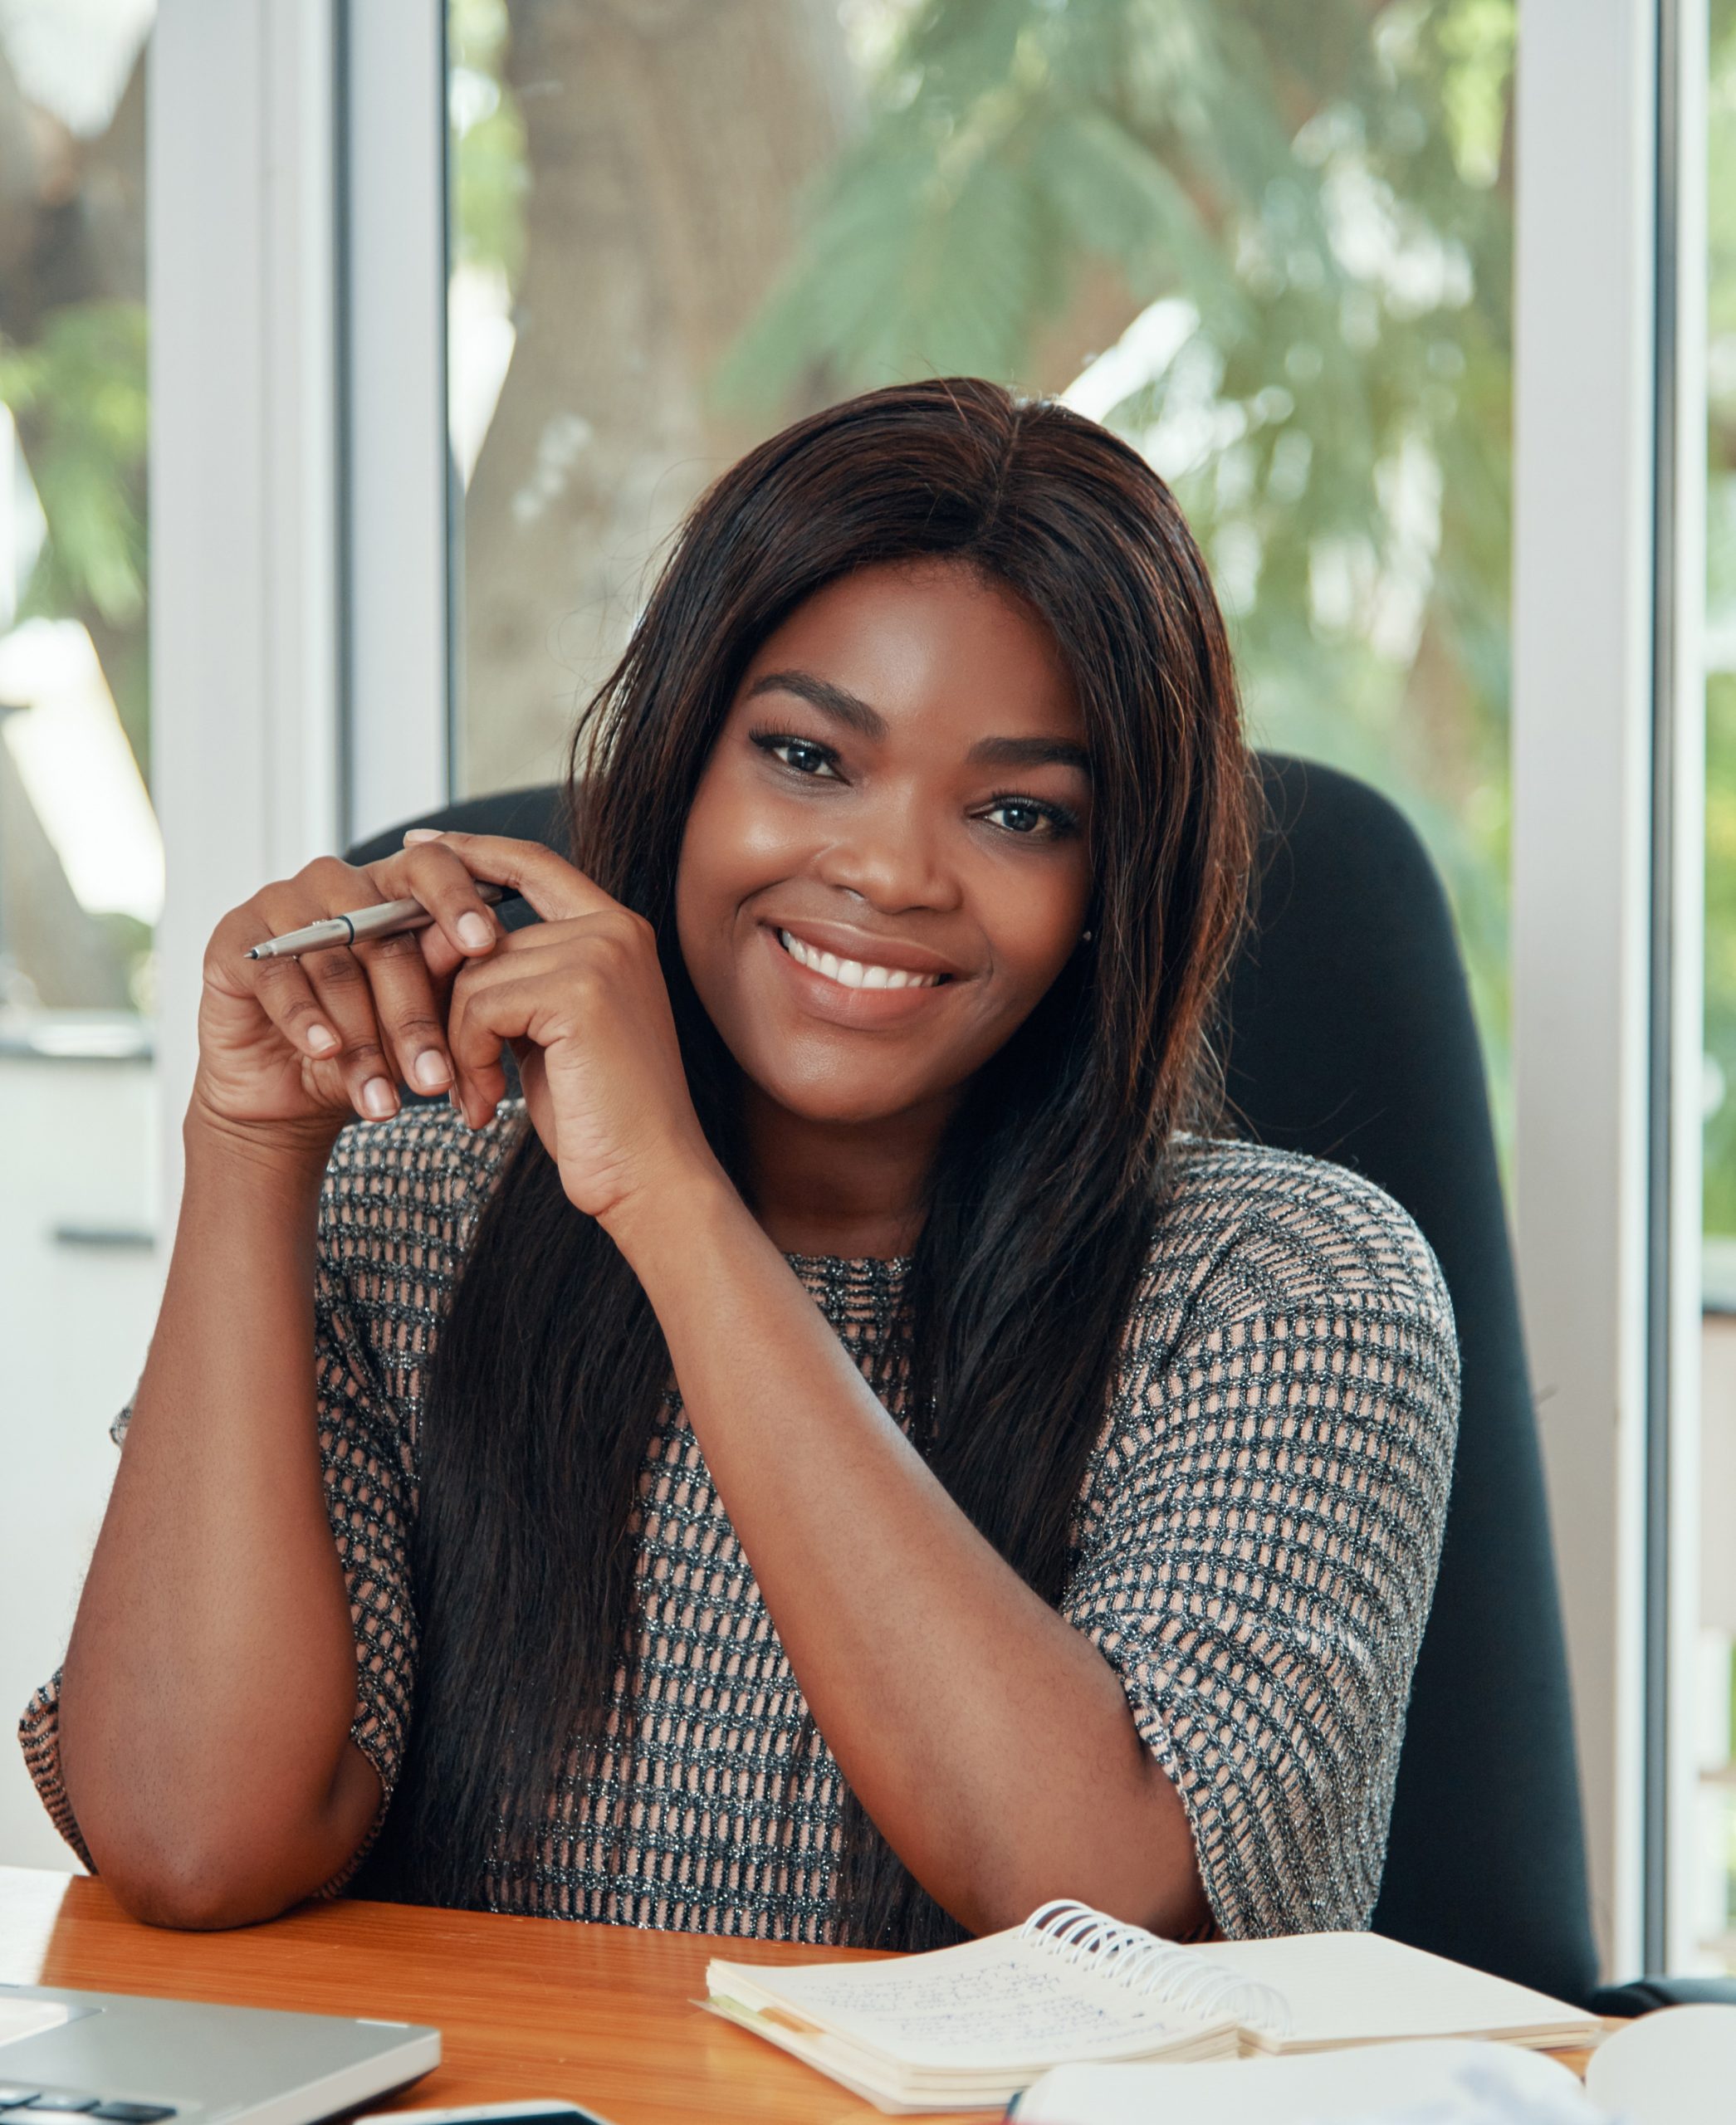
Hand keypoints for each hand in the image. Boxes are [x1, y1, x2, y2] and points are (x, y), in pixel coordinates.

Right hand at [190, 842, 507, 1148]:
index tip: (485, 945)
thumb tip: (475, 945)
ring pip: (336, 967)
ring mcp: (282, 906)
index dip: (458, 901)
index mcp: (392, 888)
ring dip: (363, 1042)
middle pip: (385, 937)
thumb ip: (441, 977)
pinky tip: (325, 1052)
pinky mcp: (236, 942)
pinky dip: (306, 1020)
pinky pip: (279, 979)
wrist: (290, 1093)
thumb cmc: (367, 1043)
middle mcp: (338, 884)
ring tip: (384, 1101)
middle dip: (413, 1018)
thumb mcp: (416, 1017)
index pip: (430, 867)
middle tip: (436, 1079)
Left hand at [430, 832, 723, 1227]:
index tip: (420, 849)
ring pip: (473, 973)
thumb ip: (514, 980)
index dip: (473, 852)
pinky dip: (468, 1058)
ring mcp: (600, 954)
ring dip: (456, 1043)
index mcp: (618, 933)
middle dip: (445, 1001)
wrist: (650, 1177)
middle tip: (450, 1071)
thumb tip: (437, 946)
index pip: (533, 864)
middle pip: (482, 934)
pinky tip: (488, 1101)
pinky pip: (479, 1005)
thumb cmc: (600, 1118)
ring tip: (477, 1096)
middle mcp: (615, 930)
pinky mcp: (580, 990)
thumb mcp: (550, 1032)